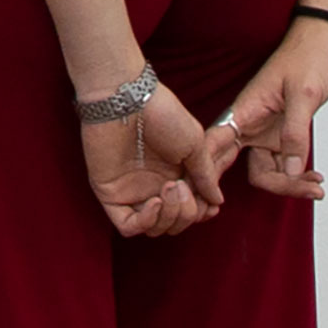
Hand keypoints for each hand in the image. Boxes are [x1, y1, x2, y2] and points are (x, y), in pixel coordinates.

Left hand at [78, 86, 226, 238]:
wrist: (127, 99)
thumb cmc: (162, 113)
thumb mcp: (195, 144)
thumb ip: (205, 175)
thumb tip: (217, 201)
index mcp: (173, 174)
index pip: (189, 209)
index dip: (201, 212)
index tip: (211, 207)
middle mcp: (152, 186)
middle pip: (174, 222)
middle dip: (186, 213)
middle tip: (184, 187)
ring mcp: (131, 192)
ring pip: (154, 228)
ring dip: (170, 216)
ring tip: (172, 187)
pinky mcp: (110, 194)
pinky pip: (128, 226)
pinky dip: (146, 222)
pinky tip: (155, 201)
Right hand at [227, 20, 327, 200]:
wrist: (324, 38)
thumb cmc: (309, 55)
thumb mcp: (304, 95)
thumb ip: (295, 134)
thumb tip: (290, 171)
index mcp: (243, 112)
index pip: (214, 149)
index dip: (208, 177)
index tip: (214, 201)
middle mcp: (249, 125)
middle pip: (249, 169)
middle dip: (276, 185)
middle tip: (304, 189)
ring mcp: (265, 131)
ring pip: (268, 171)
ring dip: (292, 182)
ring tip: (318, 184)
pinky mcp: (281, 133)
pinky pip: (282, 163)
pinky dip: (297, 173)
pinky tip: (314, 176)